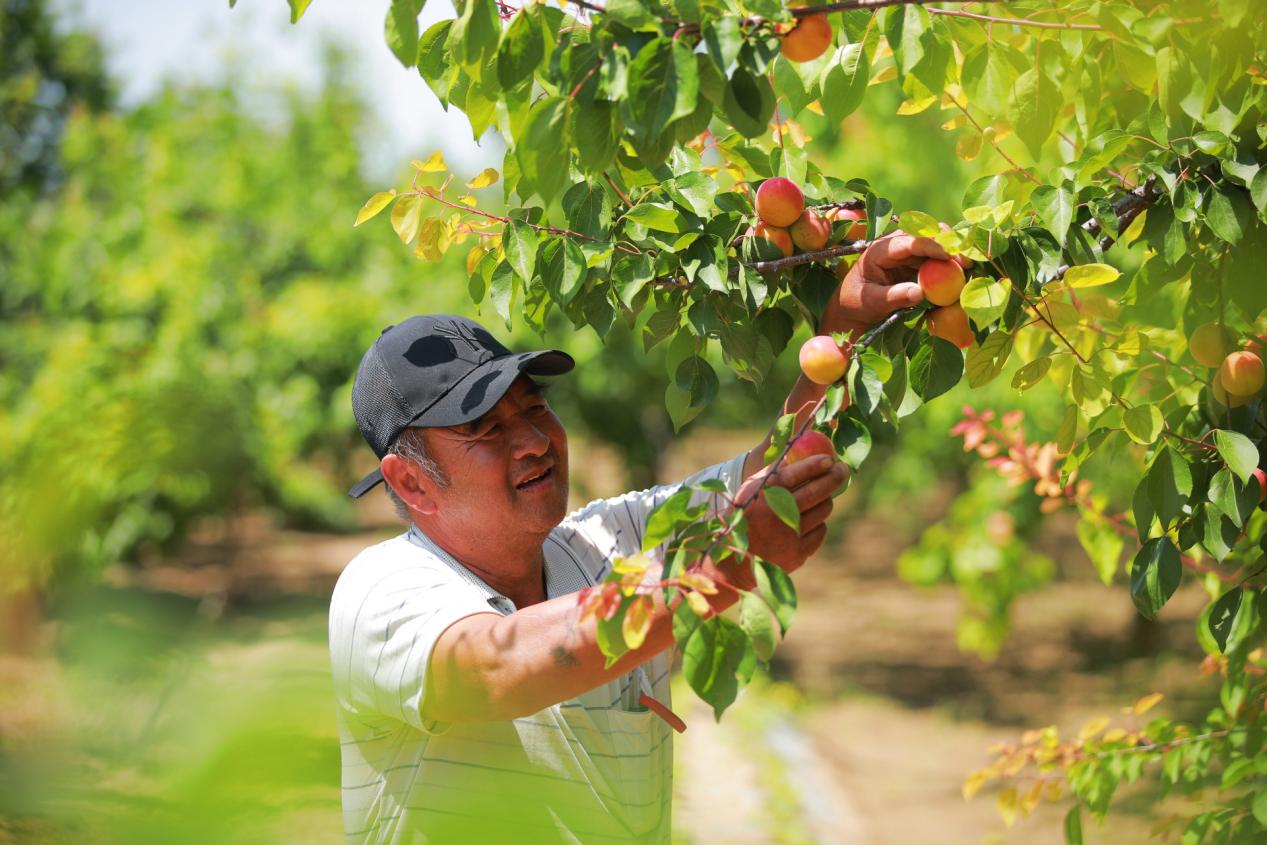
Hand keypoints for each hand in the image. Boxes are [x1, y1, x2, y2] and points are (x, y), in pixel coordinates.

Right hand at [734, 453, 847, 575]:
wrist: (736, 555)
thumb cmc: (747, 513)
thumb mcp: (753, 489)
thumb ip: (776, 471)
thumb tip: (802, 450)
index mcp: (763, 495)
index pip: (793, 475)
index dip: (814, 465)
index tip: (830, 459)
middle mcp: (776, 514)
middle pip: (816, 492)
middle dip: (834, 477)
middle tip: (842, 469)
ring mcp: (788, 535)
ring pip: (822, 511)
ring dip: (825, 500)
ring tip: (820, 496)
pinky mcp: (797, 553)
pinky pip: (820, 531)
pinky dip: (818, 523)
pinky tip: (807, 521)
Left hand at [822, 231, 962, 337]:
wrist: (850, 308)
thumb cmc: (856, 304)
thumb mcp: (872, 302)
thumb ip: (895, 297)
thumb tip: (921, 293)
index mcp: (879, 249)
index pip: (909, 242)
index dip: (931, 246)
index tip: (950, 256)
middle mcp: (894, 245)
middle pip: (925, 236)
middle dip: (947, 244)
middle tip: (966, 259)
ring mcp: (905, 252)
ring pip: (933, 245)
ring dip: (951, 254)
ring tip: (969, 266)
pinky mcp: (913, 262)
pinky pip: (934, 259)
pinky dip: (948, 264)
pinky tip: (962, 271)